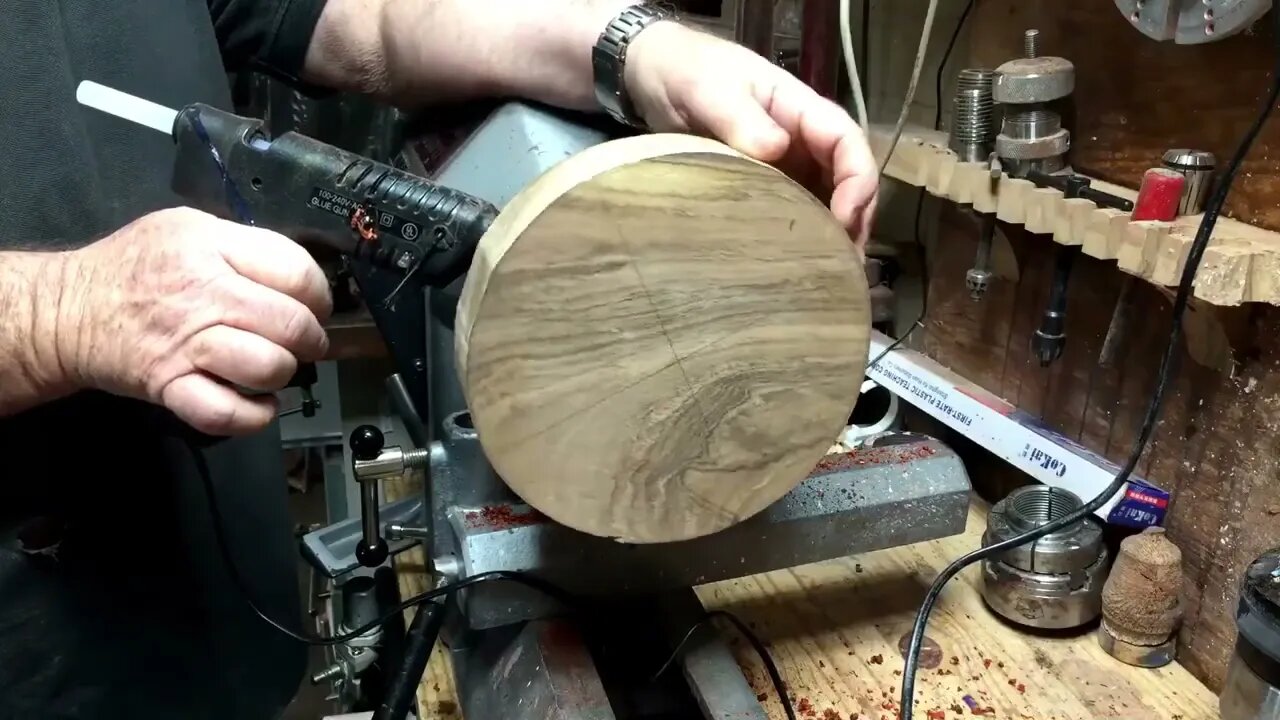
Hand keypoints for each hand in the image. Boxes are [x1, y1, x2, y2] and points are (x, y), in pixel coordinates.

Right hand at [57, 207, 332, 435]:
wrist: (67, 310)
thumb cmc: (134, 268)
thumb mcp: (187, 228)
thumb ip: (243, 245)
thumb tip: (301, 276)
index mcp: (211, 246)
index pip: (296, 271)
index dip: (319, 295)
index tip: (316, 307)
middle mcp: (202, 293)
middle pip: (290, 323)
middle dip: (311, 340)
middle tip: (303, 344)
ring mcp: (186, 343)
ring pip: (268, 366)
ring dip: (284, 373)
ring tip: (276, 368)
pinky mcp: (169, 386)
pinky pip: (227, 413)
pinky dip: (254, 415)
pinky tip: (259, 403)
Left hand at [624, 22, 877, 247]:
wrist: (653, 77)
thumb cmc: (686, 74)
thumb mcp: (709, 90)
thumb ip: (739, 117)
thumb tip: (776, 148)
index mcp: (799, 109)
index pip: (847, 142)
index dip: (857, 180)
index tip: (843, 219)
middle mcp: (801, 140)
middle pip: (847, 179)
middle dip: (854, 220)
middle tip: (843, 267)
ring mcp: (784, 165)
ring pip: (825, 200)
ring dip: (834, 236)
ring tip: (831, 278)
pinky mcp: (763, 187)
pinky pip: (793, 212)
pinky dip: (803, 239)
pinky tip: (797, 268)